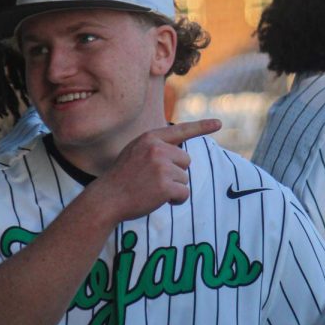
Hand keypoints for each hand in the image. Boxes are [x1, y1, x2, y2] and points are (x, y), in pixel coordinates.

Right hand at [98, 119, 220, 220]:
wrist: (106, 199)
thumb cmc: (122, 178)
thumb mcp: (135, 152)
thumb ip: (156, 148)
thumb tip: (181, 155)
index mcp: (150, 138)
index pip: (180, 131)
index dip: (201, 127)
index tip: (218, 124)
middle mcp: (157, 149)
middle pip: (185, 160)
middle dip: (175, 172)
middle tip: (152, 180)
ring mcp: (162, 167)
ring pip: (184, 178)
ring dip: (173, 187)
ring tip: (151, 189)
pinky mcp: (166, 185)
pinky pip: (184, 193)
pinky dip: (175, 200)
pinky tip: (158, 199)